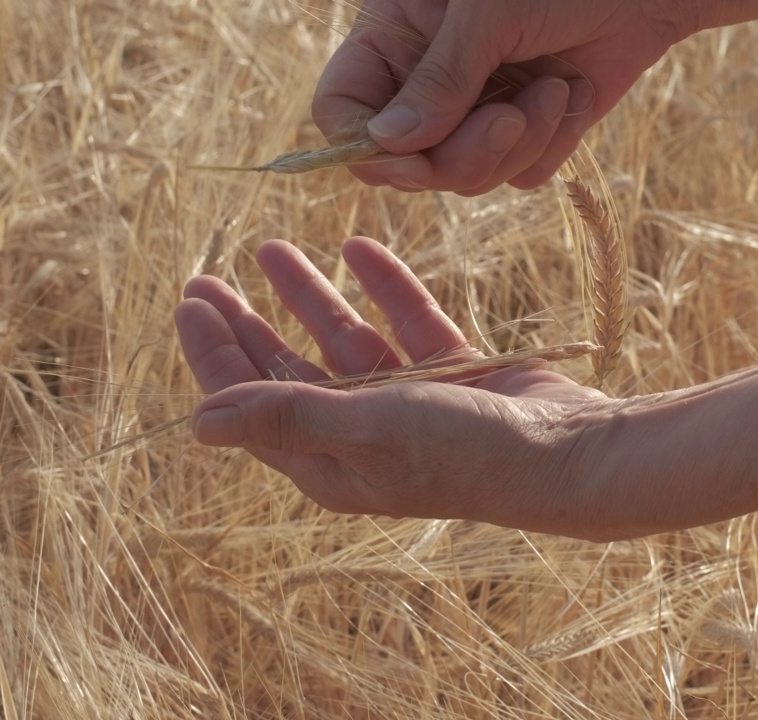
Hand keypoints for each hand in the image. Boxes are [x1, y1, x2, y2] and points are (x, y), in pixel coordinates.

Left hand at [174, 237, 619, 537]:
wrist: (566, 453)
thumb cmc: (463, 451)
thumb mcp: (367, 427)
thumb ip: (287, 414)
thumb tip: (196, 422)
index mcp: (331, 463)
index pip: (252, 405)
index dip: (216, 356)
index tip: (190, 301)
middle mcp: (363, 436)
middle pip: (288, 371)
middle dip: (247, 324)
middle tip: (207, 277)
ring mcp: (410, 405)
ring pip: (343, 340)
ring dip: (308, 296)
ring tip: (271, 248)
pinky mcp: (454, 379)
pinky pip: (405, 324)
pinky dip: (382, 287)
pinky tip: (358, 248)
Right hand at [312, 0, 693, 194]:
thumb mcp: (489, 14)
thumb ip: (440, 79)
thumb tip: (387, 145)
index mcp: (394, 38)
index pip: (342, 112)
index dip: (366, 147)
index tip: (415, 158)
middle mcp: (426, 82)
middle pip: (408, 164)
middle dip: (465, 152)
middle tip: (512, 116)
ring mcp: (476, 112)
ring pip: (468, 178)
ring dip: (521, 142)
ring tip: (555, 88)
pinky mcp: (527, 134)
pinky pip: (522, 175)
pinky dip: (555, 142)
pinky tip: (574, 91)